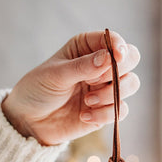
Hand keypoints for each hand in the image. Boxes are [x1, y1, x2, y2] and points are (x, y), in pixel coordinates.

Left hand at [1, 31, 140, 145]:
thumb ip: (83, 66)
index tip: (116, 57)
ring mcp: (105, 89)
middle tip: (96, 82)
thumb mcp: (56, 75)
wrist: (30, 121)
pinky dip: (105, 114)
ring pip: (131, 85)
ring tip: (87, 101)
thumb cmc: (38, 90)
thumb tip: (109, 57)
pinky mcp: (106, 111)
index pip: (114, 40)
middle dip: (118, 72)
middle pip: (131, 59)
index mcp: (87, 48)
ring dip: (111, 95)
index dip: (119, 47)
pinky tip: (84, 115)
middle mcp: (101, 66)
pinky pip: (121, 111)